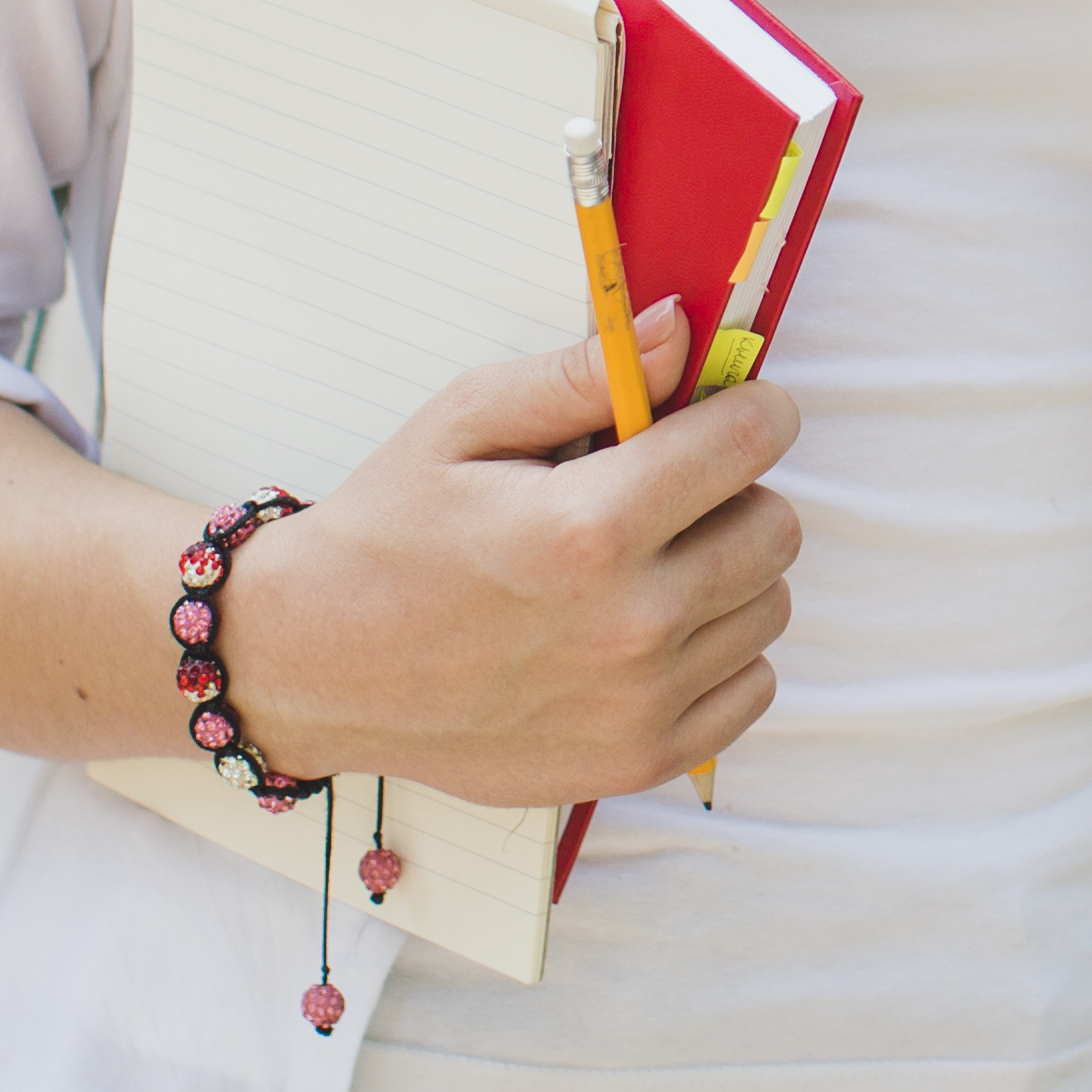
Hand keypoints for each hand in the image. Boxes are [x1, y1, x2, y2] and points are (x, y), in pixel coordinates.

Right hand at [217, 299, 805, 808]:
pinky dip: (719, 653)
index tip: (728, 412)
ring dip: (726, 573)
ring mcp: (640, 703)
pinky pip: (752, 687)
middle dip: (735, 492)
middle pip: (776, 528)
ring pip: (769, 606)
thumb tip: (682, 331)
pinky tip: (648, 630)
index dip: (751, 410)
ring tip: (645, 564)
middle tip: (664, 494)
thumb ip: (586, 374)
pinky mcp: (638, 759)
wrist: (315, 666)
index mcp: (588, 527)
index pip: (752, 442)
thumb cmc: (388, 533)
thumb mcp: (466, 422)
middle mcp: (630, 624)